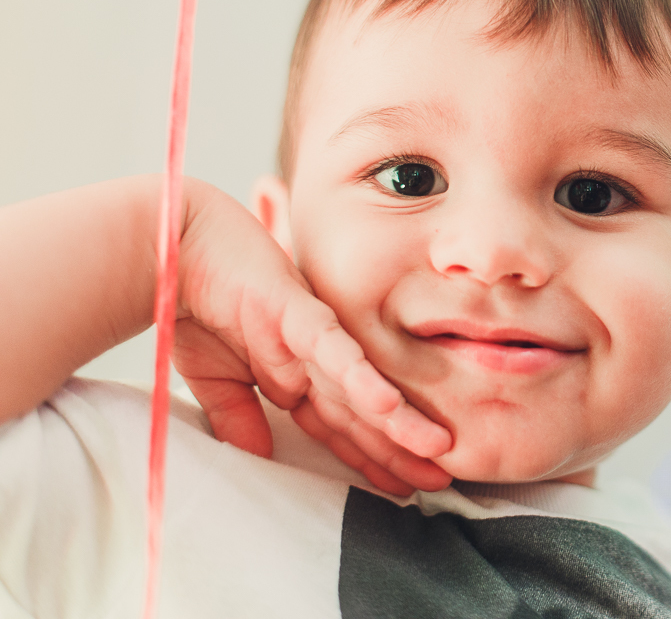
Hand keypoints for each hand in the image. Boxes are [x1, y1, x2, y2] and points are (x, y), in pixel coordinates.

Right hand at [170, 178, 451, 494]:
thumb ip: (237, 416)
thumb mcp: (214, 376)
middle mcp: (310, 358)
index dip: (370, 457)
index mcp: (293, 373)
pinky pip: (334, 350)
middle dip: (401, 448)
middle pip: (362, 413)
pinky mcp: (295, 312)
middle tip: (441, 479)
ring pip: (360, 386)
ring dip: (399, 420)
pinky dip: (360, 378)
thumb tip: (258, 457)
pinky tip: (388, 405)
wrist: (167, 245)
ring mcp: (307, 335)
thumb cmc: (193, 302)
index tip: (403, 487)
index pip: (339, 425)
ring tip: (436, 448)